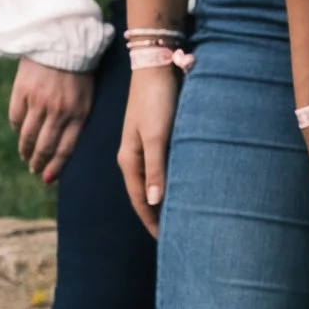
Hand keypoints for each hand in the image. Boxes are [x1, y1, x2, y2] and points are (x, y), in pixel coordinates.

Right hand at [8, 58, 92, 188]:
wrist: (61, 38)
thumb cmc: (79, 68)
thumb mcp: (87, 94)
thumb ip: (77, 116)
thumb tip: (63, 144)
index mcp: (79, 112)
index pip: (66, 148)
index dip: (56, 166)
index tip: (48, 178)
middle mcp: (59, 111)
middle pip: (44, 146)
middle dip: (39, 162)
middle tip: (35, 170)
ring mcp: (39, 102)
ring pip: (28, 136)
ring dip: (26, 150)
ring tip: (26, 156)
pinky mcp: (22, 91)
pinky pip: (16, 118)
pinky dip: (17, 129)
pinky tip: (19, 133)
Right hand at [118, 59, 179, 233]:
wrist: (157, 66)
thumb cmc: (157, 100)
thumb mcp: (157, 136)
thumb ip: (156, 169)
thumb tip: (153, 202)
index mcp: (129, 159)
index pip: (139, 200)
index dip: (151, 221)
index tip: (165, 242)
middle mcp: (134, 156)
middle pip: (143, 195)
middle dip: (155, 216)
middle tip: (174, 237)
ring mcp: (143, 147)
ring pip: (152, 182)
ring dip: (161, 201)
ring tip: (178, 219)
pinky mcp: (155, 137)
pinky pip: (159, 169)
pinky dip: (167, 183)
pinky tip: (179, 188)